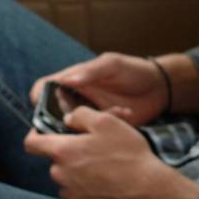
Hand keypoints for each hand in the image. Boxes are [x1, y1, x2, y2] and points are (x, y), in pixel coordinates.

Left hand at [23, 106, 198, 198]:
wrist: (145, 185)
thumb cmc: (126, 152)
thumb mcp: (105, 121)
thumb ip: (79, 115)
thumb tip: (67, 119)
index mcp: (62, 151)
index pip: (31, 142)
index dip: (36, 132)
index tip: (49, 127)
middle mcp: (60, 172)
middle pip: (53, 154)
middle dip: (68, 144)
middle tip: (92, 138)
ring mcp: (69, 188)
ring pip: (65, 168)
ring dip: (78, 160)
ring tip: (103, 154)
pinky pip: (74, 182)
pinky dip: (83, 175)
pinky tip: (103, 171)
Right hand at [29, 53, 166, 125]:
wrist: (159, 88)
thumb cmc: (133, 70)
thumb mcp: (112, 65)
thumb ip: (90, 72)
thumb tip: (65, 81)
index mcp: (73, 80)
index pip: (44, 89)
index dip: (39, 98)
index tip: (44, 107)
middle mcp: (76, 99)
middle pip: (53, 113)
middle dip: (63, 118)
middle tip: (81, 117)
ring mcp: (88, 115)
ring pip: (73, 127)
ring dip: (88, 123)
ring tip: (112, 111)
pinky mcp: (100, 128)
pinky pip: (94, 133)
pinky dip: (108, 124)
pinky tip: (126, 112)